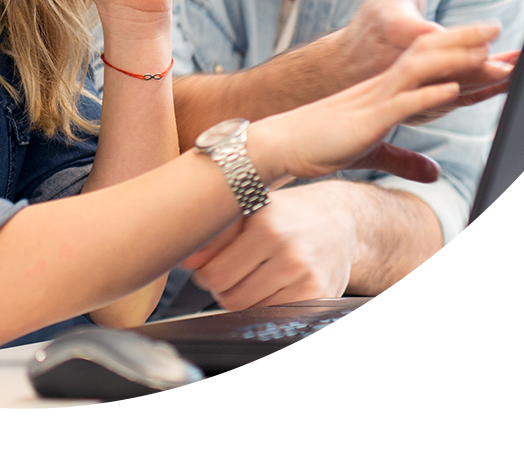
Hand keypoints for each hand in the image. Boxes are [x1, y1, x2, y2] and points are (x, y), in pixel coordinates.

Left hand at [180, 183, 357, 309]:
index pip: (215, 273)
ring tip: (254, 276)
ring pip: (250, 309)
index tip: (212, 265)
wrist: (338, 219)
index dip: (206, 273)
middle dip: (223, 288)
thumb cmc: (286, 213)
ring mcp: (305, 275)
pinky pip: (273, 316)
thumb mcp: (250, 208)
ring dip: (244, 298)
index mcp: (266, 223)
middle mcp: (288, 249)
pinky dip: (266, 307)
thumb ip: (215, 233)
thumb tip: (185, 261)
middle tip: (232, 272)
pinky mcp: (318, 296)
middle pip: (230, 296)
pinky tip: (272, 286)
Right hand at [248, 22, 501, 184]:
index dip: (460, 51)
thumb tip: (434, 174)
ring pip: (420, 70)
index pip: (429, 62)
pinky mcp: (367, 120)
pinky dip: (428, 94)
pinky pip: (402, 103)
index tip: (494, 45)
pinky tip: (452, 89)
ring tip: (488, 51)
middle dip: (467, 41)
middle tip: (500, 27)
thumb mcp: (372, 152)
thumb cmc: (321, 146)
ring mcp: (375, 100)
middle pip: (429, 54)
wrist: (280, 144)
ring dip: (456, 60)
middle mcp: (383, 86)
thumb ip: (405, 160)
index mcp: (387, 90)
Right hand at [341, 0, 516, 111]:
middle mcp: (401, 61)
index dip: (457, 36)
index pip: (427, 35)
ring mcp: (412, 87)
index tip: (489, 31)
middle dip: (478, 65)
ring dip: (487, 84)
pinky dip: (483, 95)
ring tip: (519, 74)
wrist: (348, 64)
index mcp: (394, 28)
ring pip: (452, 88)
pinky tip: (511, 85)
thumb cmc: (377, 14)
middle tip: (510, 62)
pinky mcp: (423, 104)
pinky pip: (455, 100)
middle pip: (443, 65)